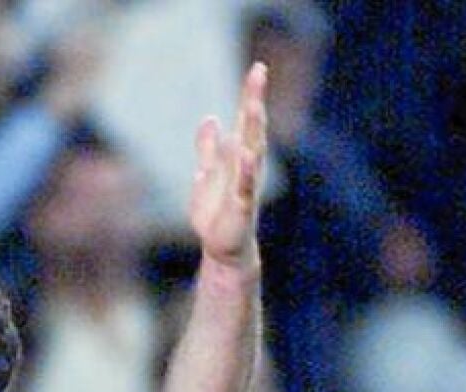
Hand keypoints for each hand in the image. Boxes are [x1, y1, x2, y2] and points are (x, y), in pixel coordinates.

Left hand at [189, 63, 268, 268]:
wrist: (223, 250)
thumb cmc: (217, 213)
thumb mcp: (206, 175)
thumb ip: (208, 149)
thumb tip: (210, 119)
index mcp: (238, 158)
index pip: (245, 121)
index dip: (250, 95)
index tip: (257, 68)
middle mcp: (247, 167)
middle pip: (252, 129)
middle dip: (255, 101)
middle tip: (259, 73)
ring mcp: (246, 185)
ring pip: (253, 152)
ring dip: (254, 129)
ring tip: (255, 105)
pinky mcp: (242, 206)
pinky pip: (246, 185)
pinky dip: (247, 170)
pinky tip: (248, 153)